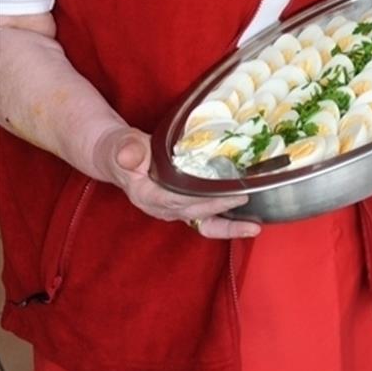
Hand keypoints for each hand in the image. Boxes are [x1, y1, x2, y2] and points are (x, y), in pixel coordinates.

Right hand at [94, 125, 260, 238]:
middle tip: (245, 197)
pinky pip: (207, 219)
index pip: (177, 200)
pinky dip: (226, 220)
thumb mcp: (122, 145)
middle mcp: (164, 208)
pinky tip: (247, 218)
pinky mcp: (185, 206)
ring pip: (204, 224)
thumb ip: (128, 150)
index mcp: (148, 195)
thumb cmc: (122, 149)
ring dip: (229, 226)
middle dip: (222, 209)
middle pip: (196, 214)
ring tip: (253, 226)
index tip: (225, 194)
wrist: (118, 156)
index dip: (201, 199)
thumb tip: (129, 155)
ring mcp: (176, 209)